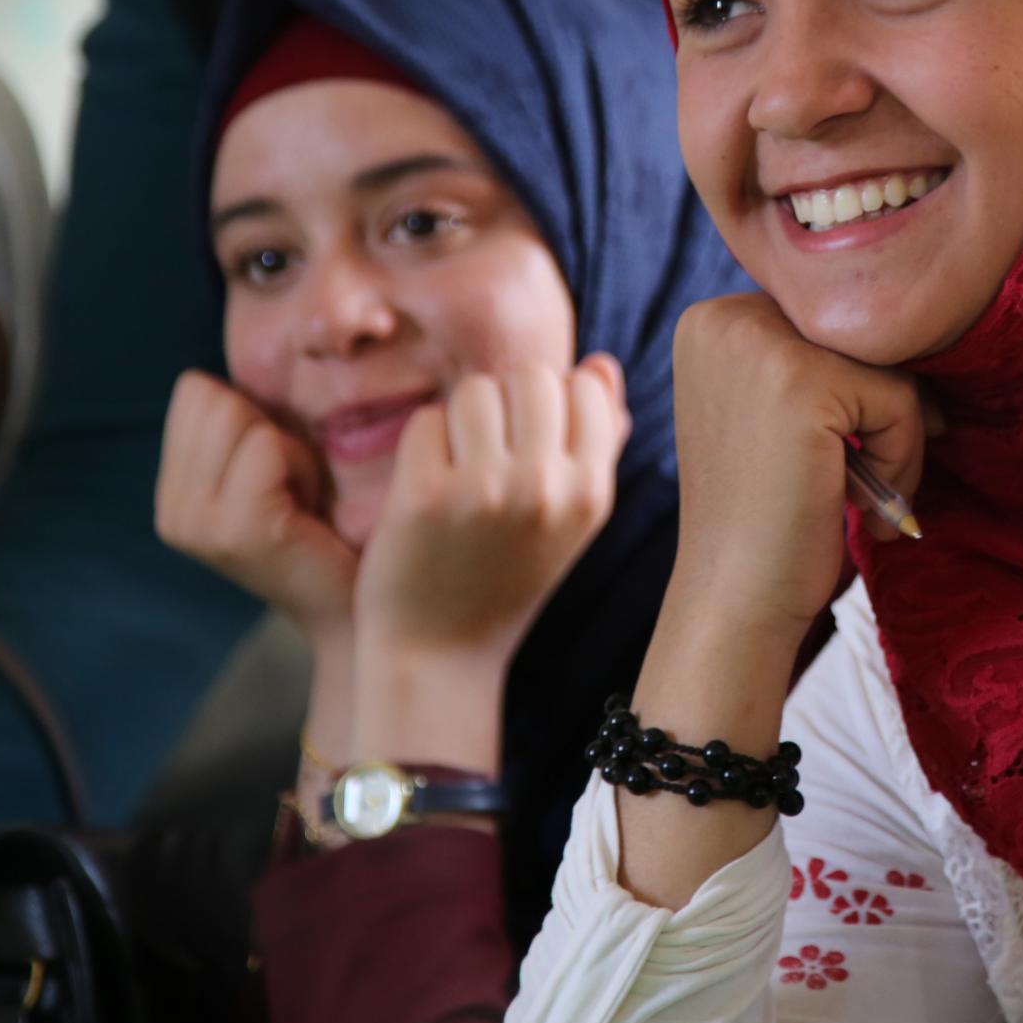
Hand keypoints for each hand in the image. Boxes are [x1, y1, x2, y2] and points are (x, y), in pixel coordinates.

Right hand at [155, 371, 355, 640]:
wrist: (358, 606)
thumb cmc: (329, 524)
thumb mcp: (273, 463)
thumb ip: (240, 421)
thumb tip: (220, 365)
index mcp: (173, 490)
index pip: (193, 389)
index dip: (251, 414)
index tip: (278, 470)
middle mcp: (171, 509)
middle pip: (210, 395)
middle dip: (268, 428)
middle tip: (294, 486)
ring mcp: (195, 522)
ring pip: (238, 415)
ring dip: (288, 448)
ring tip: (301, 498)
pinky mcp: (234, 529)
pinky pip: (268, 446)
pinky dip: (302, 466)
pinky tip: (309, 510)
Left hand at [351, 353, 630, 658]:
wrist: (439, 658)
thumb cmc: (503, 580)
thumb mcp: (569, 520)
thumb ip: (597, 440)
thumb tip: (601, 363)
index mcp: (591, 493)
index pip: (583, 386)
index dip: (550, 404)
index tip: (528, 447)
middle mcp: (546, 489)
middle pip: (530, 376)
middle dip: (504, 403)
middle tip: (486, 458)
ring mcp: (486, 491)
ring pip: (474, 390)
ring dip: (459, 421)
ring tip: (457, 472)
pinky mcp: (426, 497)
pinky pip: (426, 421)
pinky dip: (421, 448)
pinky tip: (424, 491)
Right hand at [666, 293, 925, 646]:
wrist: (735, 599)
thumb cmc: (766, 517)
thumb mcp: (773, 414)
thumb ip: (816, 359)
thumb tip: (918, 330)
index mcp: (712, 321)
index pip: (829, 322)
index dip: (855, 387)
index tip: (843, 455)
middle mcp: (725, 319)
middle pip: (860, 335)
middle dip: (879, 410)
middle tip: (861, 484)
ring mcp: (760, 346)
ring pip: (887, 366)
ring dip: (896, 439)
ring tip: (862, 498)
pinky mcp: (803, 384)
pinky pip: (900, 400)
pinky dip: (901, 458)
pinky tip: (862, 504)